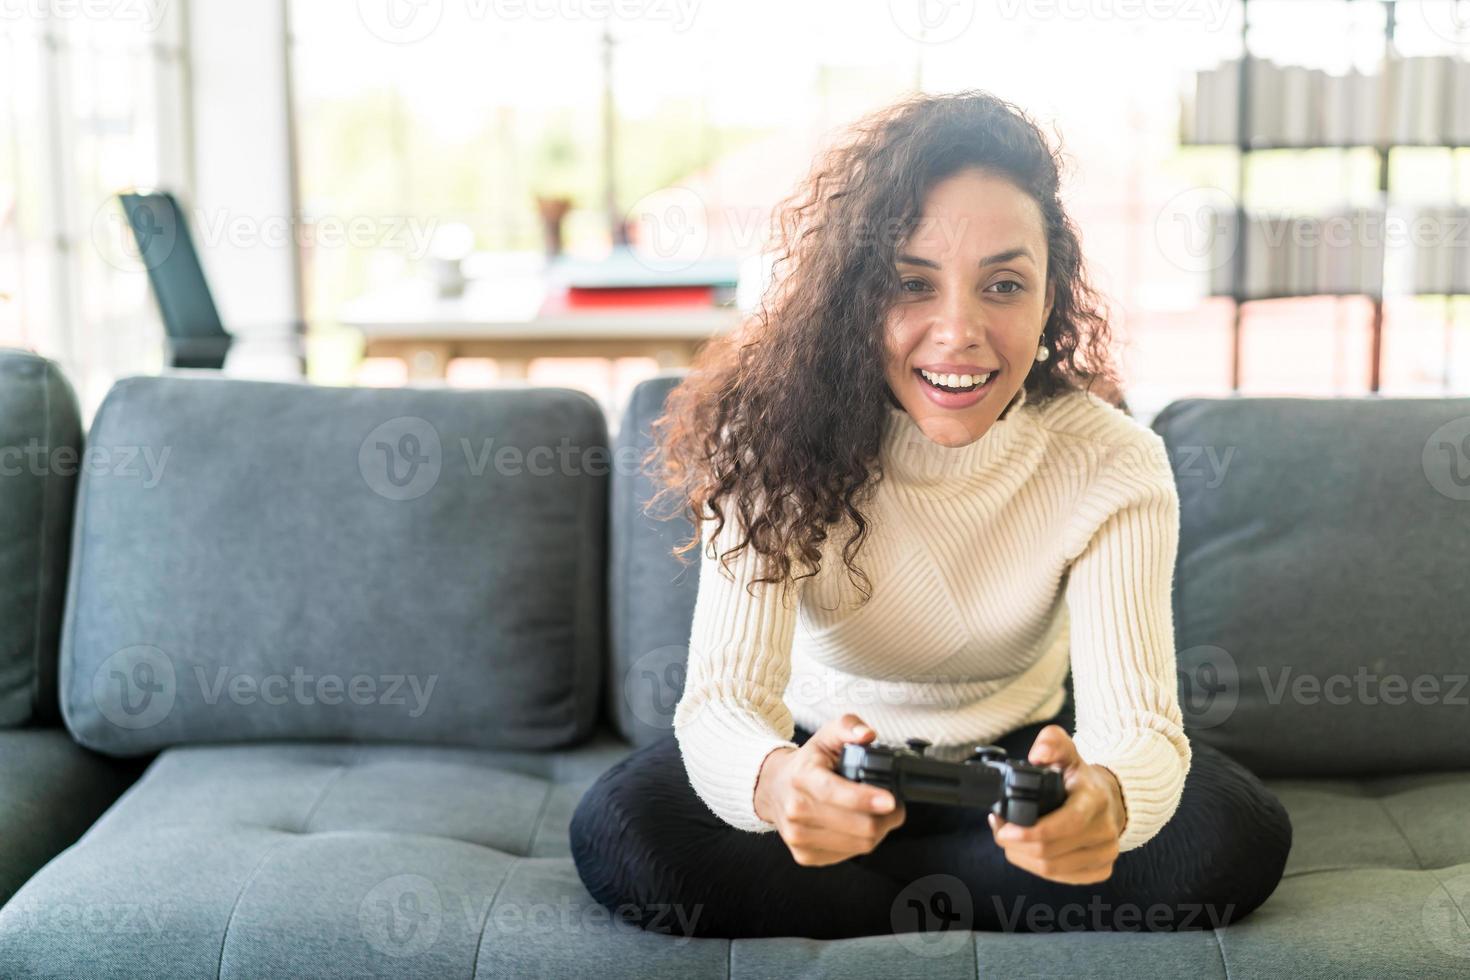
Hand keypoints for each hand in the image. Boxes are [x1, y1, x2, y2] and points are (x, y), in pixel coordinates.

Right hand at [754, 713, 907, 866]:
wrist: (774, 788)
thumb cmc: (807, 763)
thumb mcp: (826, 736)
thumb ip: (849, 726)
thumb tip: (867, 734)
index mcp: (803, 777)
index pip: (835, 792)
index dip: (866, 799)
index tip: (890, 800)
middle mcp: (796, 810)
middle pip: (858, 826)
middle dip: (886, 817)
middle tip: (893, 805)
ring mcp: (798, 836)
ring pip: (859, 844)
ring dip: (878, 831)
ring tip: (878, 815)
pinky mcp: (804, 855)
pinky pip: (848, 856)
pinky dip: (861, 842)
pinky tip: (858, 826)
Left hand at [986, 724, 1126, 884]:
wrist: (1110, 799)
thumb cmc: (1079, 778)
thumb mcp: (1066, 753)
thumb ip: (1051, 743)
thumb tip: (1037, 755)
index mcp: (1095, 800)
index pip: (1065, 824)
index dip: (1030, 832)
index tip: (1004, 829)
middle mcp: (1105, 830)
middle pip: (1050, 852)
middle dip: (1016, 844)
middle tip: (1000, 830)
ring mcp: (1106, 853)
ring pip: (1052, 869)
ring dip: (1022, 857)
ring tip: (1010, 839)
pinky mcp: (1102, 870)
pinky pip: (1061, 879)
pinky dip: (1037, 868)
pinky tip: (1027, 851)